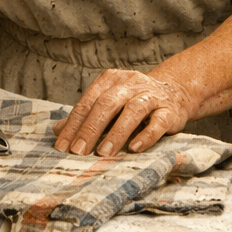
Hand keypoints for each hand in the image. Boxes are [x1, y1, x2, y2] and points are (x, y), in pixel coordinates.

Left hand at [53, 69, 192, 156]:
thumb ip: (85, 116)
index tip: (63, 146)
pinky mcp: (169, 110)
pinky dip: (146, 135)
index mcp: (111, 79)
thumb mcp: (109, 104)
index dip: (74, 124)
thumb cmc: (134, 101)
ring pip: (132, 110)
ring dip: (116, 132)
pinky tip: (134, 148)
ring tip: (103, 153)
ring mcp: (151, 95)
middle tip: (78, 152)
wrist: (174, 93)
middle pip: (107, 103)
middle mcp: (130, 83)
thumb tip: (57, 130)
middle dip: (91, 128)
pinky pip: (158, 122)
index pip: (88, 101)